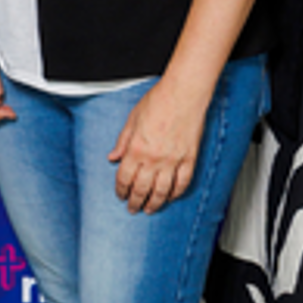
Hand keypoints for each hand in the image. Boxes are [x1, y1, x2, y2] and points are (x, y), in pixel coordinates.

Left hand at [109, 78, 208, 213]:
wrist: (183, 93)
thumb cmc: (159, 100)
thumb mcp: (132, 119)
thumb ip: (122, 141)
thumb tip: (113, 157)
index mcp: (136, 148)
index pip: (124, 178)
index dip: (121, 190)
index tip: (120, 195)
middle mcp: (153, 158)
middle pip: (141, 189)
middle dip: (135, 202)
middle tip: (132, 208)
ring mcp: (173, 160)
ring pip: (162, 191)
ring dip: (154, 203)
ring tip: (149, 209)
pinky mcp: (189, 158)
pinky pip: (182, 183)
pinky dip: (176, 193)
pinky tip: (170, 197)